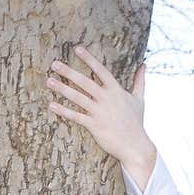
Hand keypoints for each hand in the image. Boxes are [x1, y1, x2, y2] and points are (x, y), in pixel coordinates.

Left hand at [46, 44, 156, 182]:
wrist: (135, 145)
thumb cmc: (137, 122)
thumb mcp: (139, 99)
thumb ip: (139, 81)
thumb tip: (144, 65)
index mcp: (116, 90)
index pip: (101, 70)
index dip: (89, 59)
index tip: (77, 49)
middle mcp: (106, 98)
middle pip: (84, 81)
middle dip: (69, 72)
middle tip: (54, 63)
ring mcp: (99, 112)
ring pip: (78, 97)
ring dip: (62, 88)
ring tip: (49, 81)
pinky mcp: (94, 125)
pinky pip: (76, 116)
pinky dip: (63, 111)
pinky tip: (52, 105)